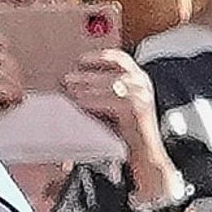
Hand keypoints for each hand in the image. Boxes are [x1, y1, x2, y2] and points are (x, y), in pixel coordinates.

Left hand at [65, 44, 164, 175]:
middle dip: (87, 74)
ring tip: (69, 90)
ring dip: (87, 86)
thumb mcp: (116, 105)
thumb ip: (103, 90)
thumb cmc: (126, 131)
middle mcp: (143, 84)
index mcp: (139, 78)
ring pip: (112, 84)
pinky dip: (94, 101)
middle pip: (112, 70)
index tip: (79, 60)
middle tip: (66, 78)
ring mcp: (143, 96)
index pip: (119, 58)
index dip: (99, 56)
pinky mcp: (139, 111)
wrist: (146, 155)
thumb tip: (74, 80)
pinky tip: (80, 103)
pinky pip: (113, 101)